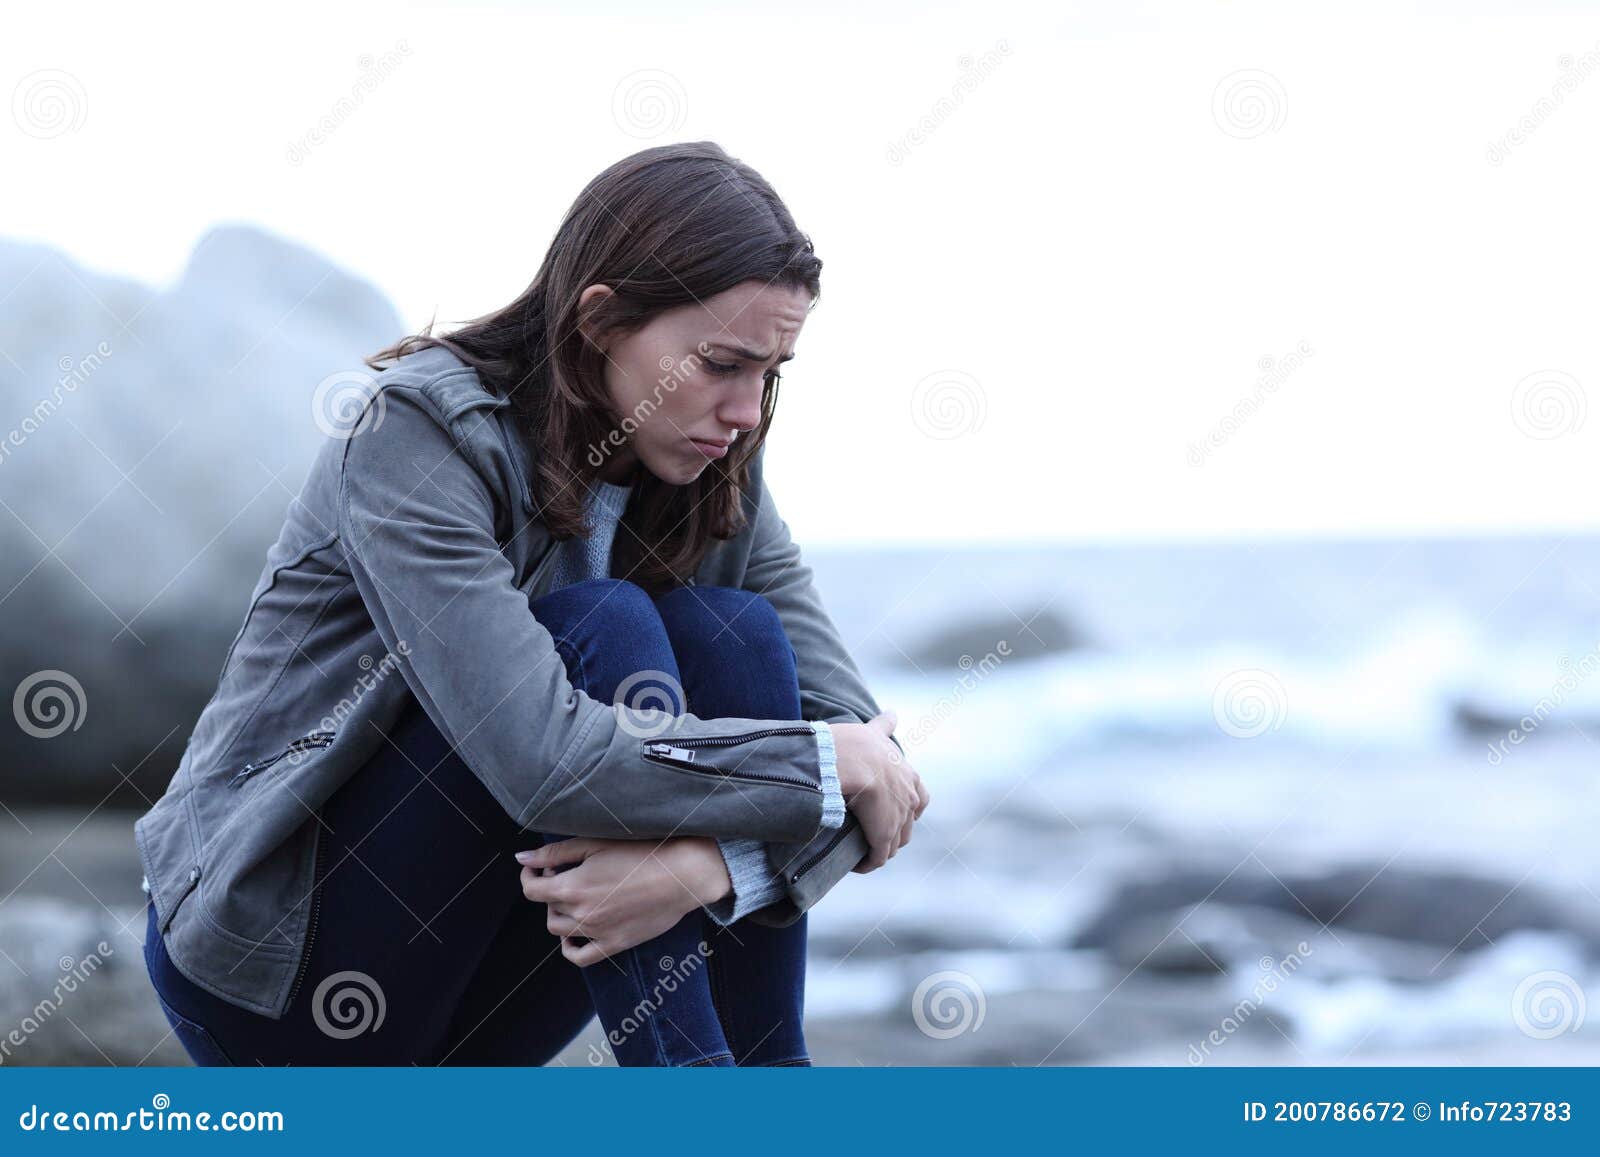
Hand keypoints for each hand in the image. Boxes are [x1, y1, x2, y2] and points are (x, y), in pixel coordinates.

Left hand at [514, 836, 730, 966]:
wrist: (682, 874)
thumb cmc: (642, 852)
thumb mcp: (595, 844)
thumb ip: (555, 853)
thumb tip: (521, 857)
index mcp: (572, 887)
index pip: (531, 890)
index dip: (530, 876)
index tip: (540, 868)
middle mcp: (581, 914)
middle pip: (547, 908)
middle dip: (550, 890)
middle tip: (567, 874)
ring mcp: (597, 932)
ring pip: (559, 931)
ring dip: (559, 914)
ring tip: (576, 897)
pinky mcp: (614, 944)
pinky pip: (580, 956)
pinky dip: (570, 947)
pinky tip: (575, 931)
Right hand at [830, 709, 929, 872]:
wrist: (851, 760)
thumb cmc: (857, 744)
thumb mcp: (874, 731)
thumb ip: (884, 725)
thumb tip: (893, 713)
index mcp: (908, 775)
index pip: (919, 796)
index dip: (911, 806)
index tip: (900, 811)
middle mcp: (909, 797)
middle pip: (907, 823)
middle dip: (894, 830)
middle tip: (872, 833)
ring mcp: (898, 818)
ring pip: (894, 842)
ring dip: (880, 848)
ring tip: (862, 851)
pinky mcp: (883, 836)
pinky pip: (877, 857)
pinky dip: (868, 863)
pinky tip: (856, 866)